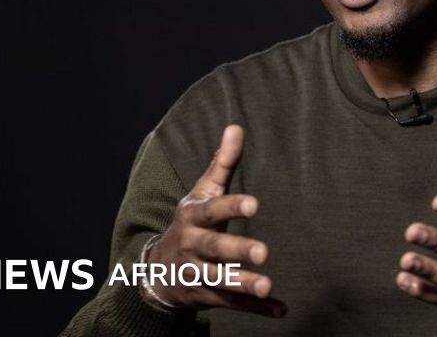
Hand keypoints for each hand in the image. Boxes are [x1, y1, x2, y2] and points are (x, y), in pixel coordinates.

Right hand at [144, 125, 285, 317]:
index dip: (233, 207)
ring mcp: (197, 273)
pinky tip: (280, 309)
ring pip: (220, 280)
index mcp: (193, 216)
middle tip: (264, 252)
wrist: (157, 268)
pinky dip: (255, 309)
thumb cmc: (191, 221)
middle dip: (238, 250)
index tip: (256, 204)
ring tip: (268, 286)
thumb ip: (222, 163)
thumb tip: (237, 126)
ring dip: (244, 284)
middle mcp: (192, 246)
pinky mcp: (205, 296)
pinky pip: (231, 303)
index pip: (213, 210)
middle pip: (215, 248)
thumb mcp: (202, 191)